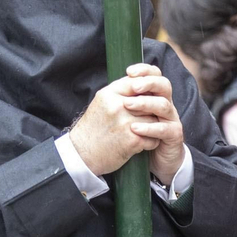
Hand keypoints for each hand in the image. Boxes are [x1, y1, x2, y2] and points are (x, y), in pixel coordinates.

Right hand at [69, 65, 182, 179]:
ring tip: (143, 132)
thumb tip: (143, 83)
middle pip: (150, 101)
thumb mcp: (102, 103)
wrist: (81, 154)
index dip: (146, 91)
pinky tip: (141, 144)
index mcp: (110, 94)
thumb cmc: (93, 128)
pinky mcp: (132, 140)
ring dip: (152, 127)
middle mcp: (118, 106)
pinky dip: (150, 142)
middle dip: (151, 111)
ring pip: (154, 120)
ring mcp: (126, 123)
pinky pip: (154, 138)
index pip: (138, 82)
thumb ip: (120, 92)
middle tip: (146, 118)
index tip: (149, 98)